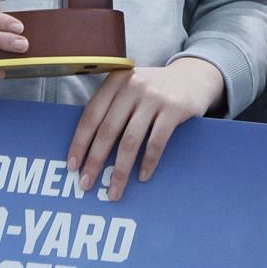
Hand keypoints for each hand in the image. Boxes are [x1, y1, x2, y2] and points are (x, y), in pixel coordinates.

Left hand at [67, 57, 222, 200]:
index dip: (80, 142)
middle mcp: (132, 86)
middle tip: (87, 184)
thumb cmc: (153, 90)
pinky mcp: (174, 109)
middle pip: (108, 130)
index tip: (73, 166)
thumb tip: (87, 149)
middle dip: (95, 161)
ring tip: (115, 190)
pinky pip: (156, 142)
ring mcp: (154, 97)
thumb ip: (111, 108)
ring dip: (121, 170)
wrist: (193, 77)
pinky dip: (148, 162)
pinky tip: (143, 176)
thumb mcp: (129, 88)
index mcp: (115, 82)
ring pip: (130, 140)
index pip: (90, 115)